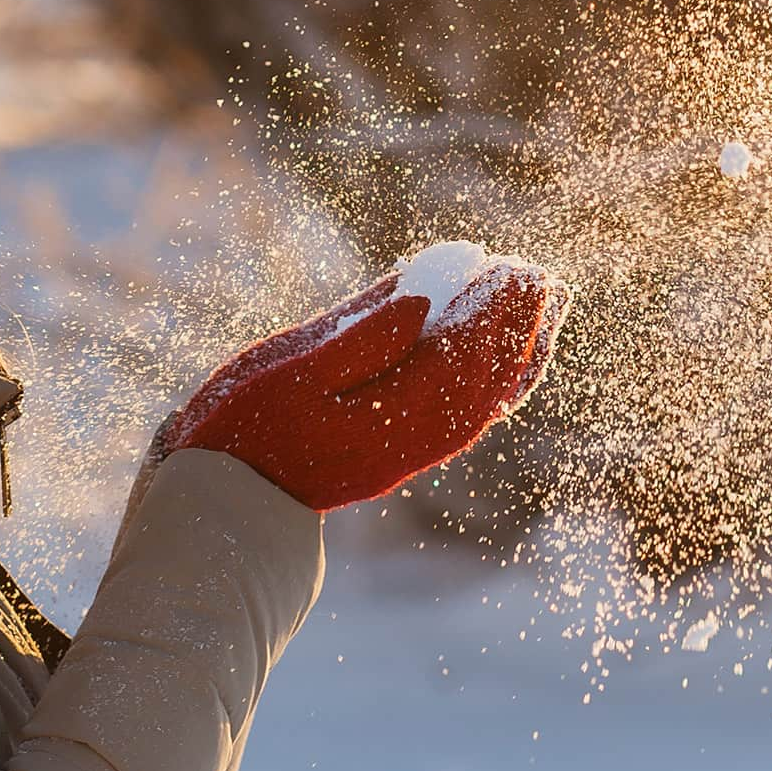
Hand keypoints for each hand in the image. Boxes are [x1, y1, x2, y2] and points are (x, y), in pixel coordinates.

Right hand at [155, 263, 569, 511]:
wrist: (227, 504)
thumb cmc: (243, 427)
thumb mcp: (291, 370)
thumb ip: (361, 336)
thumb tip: (423, 300)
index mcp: (389, 414)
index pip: (460, 355)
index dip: (487, 308)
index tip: (506, 266)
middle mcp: (413, 439)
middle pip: (485, 378)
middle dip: (515, 324)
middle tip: (536, 273)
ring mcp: (411, 453)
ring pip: (486, 402)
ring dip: (518, 353)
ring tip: (544, 309)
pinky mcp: (401, 457)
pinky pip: (468, 420)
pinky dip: (495, 385)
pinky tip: (504, 361)